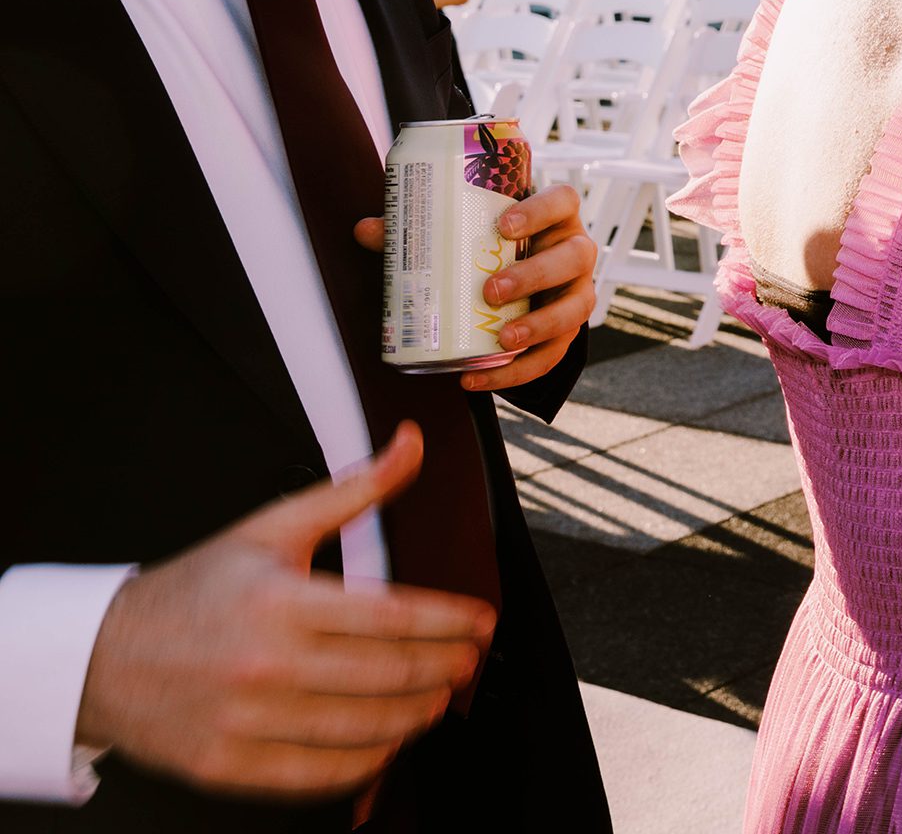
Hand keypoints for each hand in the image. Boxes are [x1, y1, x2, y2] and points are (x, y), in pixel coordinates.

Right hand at [75, 427, 493, 799]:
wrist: (101, 656)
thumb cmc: (195, 590)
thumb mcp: (272, 527)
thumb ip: (354, 489)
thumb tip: (412, 443)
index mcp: (279, 603)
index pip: (392, 617)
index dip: (450, 622)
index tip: (482, 622)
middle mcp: (264, 666)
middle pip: (387, 675)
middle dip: (444, 668)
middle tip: (468, 661)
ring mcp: (245, 723)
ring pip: (362, 729)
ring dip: (416, 715)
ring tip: (438, 699)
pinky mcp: (229, 767)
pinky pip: (318, 775)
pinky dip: (366, 762)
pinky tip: (387, 740)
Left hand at [352, 182, 595, 391]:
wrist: (522, 280)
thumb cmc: (492, 247)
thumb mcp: (466, 233)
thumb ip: (420, 231)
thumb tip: (367, 230)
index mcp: (555, 217)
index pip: (563, 200)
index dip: (540, 211)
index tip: (503, 225)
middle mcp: (575, 250)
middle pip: (574, 256)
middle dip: (535, 275)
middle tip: (491, 290)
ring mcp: (577, 291)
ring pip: (576, 308)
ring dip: (540, 325)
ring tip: (502, 339)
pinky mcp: (568, 331)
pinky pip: (554, 354)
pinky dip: (520, 371)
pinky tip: (481, 378)